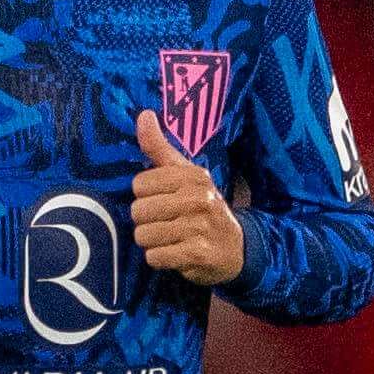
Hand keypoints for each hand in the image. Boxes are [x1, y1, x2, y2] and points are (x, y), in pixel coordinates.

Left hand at [131, 111, 244, 285]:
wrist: (235, 248)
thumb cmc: (201, 207)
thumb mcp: (184, 175)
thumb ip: (159, 148)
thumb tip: (143, 114)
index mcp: (193, 176)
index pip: (139, 184)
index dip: (145, 196)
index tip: (163, 200)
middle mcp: (199, 198)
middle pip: (138, 211)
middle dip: (146, 222)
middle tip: (167, 223)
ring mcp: (200, 226)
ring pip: (144, 235)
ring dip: (152, 242)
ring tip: (171, 239)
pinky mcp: (198, 254)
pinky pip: (155, 257)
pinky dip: (160, 259)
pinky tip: (176, 253)